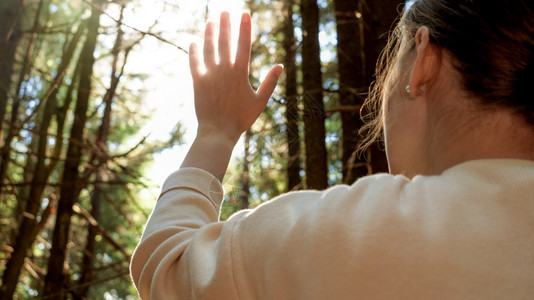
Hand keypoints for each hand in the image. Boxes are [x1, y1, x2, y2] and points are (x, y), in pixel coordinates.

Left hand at [189, 12, 282, 142]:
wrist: (218, 131)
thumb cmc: (241, 118)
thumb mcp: (260, 101)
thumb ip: (270, 82)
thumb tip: (280, 66)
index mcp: (240, 73)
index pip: (243, 44)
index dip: (244, 27)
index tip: (245, 14)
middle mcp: (224, 70)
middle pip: (224, 41)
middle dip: (225, 24)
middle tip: (224, 12)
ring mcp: (209, 74)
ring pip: (208, 48)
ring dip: (209, 33)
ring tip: (210, 22)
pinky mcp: (197, 82)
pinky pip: (194, 62)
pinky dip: (194, 51)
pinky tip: (194, 42)